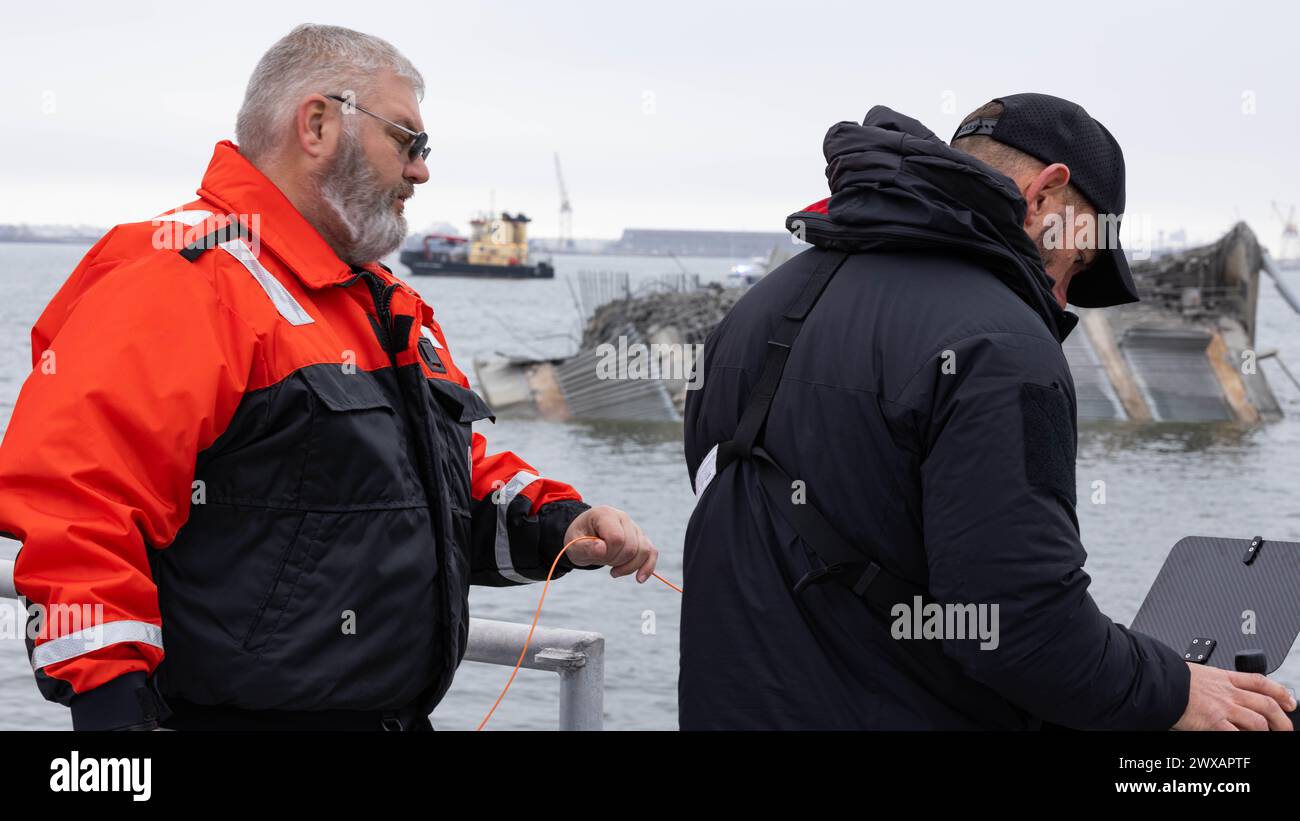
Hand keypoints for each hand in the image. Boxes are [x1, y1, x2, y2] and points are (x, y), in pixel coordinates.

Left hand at [562, 506, 658, 582]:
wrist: (583, 536)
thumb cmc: (578, 540)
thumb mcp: (573, 545)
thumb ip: (585, 547)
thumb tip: (602, 549)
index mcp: (605, 514)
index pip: (617, 538)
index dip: (608, 553)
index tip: (595, 555)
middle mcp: (623, 517)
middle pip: (631, 546)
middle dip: (616, 561)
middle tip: (601, 562)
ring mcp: (634, 527)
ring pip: (644, 550)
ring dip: (629, 567)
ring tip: (613, 571)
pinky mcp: (640, 538)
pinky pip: (651, 552)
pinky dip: (647, 567)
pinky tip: (639, 579)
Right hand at [1173, 663, 1295, 730]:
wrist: (1156, 682)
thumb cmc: (1169, 678)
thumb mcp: (1197, 673)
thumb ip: (1213, 682)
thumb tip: (1218, 689)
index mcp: (1224, 677)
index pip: (1260, 682)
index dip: (1280, 691)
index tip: (1289, 700)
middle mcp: (1228, 692)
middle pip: (1266, 703)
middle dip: (1282, 718)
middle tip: (1287, 728)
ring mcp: (1223, 707)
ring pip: (1259, 721)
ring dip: (1268, 732)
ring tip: (1270, 738)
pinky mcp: (1214, 722)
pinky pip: (1238, 734)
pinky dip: (1246, 738)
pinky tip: (1247, 740)